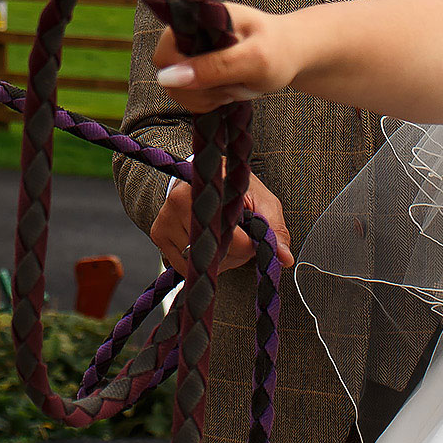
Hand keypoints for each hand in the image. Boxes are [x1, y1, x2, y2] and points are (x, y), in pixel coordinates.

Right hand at [147, 167, 295, 275]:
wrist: (206, 176)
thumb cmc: (237, 189)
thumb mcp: (263, 201)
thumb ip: (275, 229)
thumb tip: (285, 258)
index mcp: (207, 188)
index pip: (233, 238)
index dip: (250, 243)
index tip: (253, 234)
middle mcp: (178, 201)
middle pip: (216, 254)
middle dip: (235, 253)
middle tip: (238, 233)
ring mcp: (164, 219)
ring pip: (200, 263)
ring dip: (218, 259)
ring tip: (221, 236)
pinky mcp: (158, 234)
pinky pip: (184, 267)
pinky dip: (201, 263)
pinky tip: (206, 243)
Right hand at [152, 3, 299, 110]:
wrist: (291, 53)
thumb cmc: (278, 51)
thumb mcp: (254, 60)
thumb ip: (214, 67)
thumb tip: (167, 78)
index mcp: (200, 19)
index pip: (164, 52)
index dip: (183, 73)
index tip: (215, 80)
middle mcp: (190, 33)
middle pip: (168, 76)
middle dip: (200, 89)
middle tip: (232, 86)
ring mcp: (193, 52)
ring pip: (178, 89)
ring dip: (207, 97)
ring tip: (235, 87)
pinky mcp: (199, 68)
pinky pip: (189, 96)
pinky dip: (208, 101)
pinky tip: (229, 92)